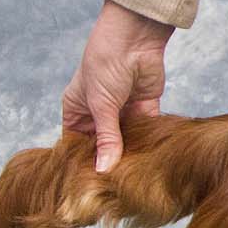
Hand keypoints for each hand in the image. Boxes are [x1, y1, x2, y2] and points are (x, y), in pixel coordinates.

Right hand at [61, 0, 176, 171]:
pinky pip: (145, 132)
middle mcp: (98, 113)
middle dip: (109, 162)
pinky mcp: (145, 109)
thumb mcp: (101, 105)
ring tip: (134, 181)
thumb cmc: (106, 63)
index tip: (90, 185)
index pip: (77, 143)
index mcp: (77, 110)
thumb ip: (106, 138)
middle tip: (115, 189)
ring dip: (130, 155)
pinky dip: (148, 144)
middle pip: (103, 145)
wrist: (135, 37)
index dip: (83, 162)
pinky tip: (151, 163)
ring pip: (126, 141)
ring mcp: (122, 111)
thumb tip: (104, 169)